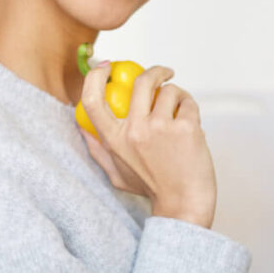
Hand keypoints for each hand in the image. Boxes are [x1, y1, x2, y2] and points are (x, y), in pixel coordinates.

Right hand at [79, 63, 215, 228]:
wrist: (184, 205)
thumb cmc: (152, 189)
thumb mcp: (117, 174)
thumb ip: (99, 150)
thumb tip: (82, 128)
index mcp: (114, 141)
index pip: (92, 100)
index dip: (96, 77)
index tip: (106, 67)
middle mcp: (134, 131)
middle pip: (140, 82)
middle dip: (154, 71)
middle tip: (163, 74)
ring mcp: (160, 128)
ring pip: (169, 90)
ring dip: (177, 96)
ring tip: (180, 113)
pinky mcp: (185, 128)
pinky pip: (188, 103)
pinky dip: (190, 108)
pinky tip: (191, 124)